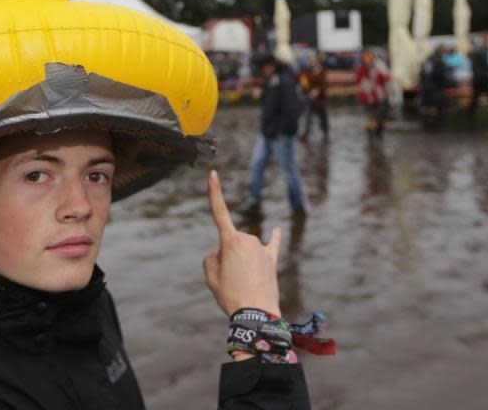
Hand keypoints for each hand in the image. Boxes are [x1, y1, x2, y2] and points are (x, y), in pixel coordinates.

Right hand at [203, 170, 281, 316]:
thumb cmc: (230, 295)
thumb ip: (212, 257)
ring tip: (243, 283)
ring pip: (245, 248)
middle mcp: (248, 239)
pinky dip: (273, 239)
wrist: (256, 315)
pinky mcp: (272, 259)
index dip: (214, 191)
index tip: (213, 173)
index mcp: (230, 241)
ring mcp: (262, 248)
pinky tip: (276, 231)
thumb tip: (224, 252)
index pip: (219, 211)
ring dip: (241, 260)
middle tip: (229, 278)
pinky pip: (272, 245)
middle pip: (230, 240)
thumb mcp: (210, 276)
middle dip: (226, 254)